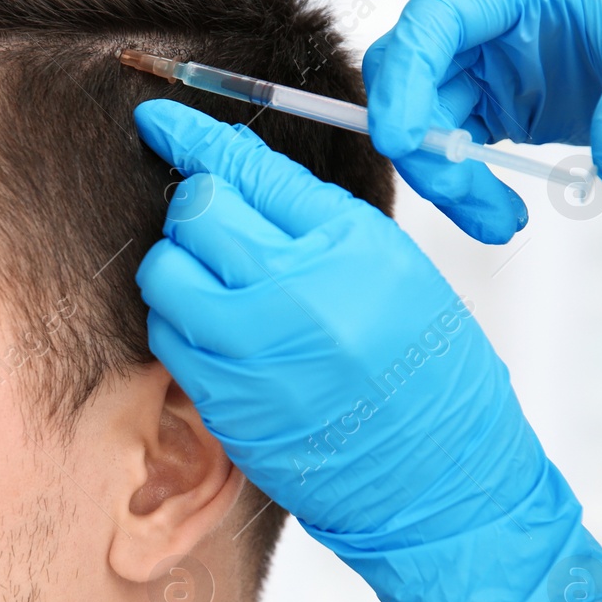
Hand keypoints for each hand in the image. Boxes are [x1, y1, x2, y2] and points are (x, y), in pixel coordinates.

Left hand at [132, 97, 601, 601]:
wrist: (442, 483)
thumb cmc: (430, 374)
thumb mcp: (396, 271)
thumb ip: (317, 223)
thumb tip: (238, 173)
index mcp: (351, 245)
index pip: (249, 167)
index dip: (192, 136)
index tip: (158, 118)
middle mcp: (297, 291)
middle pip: (197, 211)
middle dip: (196, 208)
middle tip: (215, 228)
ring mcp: (253, 351)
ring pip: (165, 272)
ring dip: (178, 268)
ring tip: (220, 288)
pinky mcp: (224, 400)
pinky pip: (166, 336)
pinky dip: (179, 323)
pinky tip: (217, 334)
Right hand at [363, 0, 601, 242]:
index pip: (437, 20)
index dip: (405, 79)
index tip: (399, 141)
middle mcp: (496, 21)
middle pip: (413, 75)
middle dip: (421, 140)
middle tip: (458, 191)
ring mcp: (494, 65)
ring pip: (428, 123)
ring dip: (448, 180)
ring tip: (499, 223)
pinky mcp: (502, 108)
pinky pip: (456, 152)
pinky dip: (467, 190)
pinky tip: (500, 218)